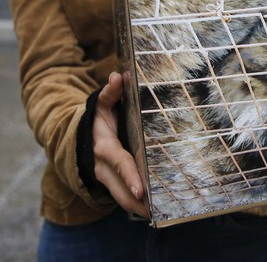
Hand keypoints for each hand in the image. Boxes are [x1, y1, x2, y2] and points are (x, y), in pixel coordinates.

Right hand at [93, 72, 148, 217]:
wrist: (78, 140)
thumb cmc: (98, 121)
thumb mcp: (101, 106)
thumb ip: (110, 93)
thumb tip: (118, 76)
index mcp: (105, 148)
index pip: (119, 163)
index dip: (129, 176)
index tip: (141, 191)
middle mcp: (104, 168)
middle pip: (121, 191)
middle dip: (138, 204)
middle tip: (157, 213)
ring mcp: (107, 180)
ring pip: (122, 201)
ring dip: (140, 210)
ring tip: (160, 216)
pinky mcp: (112, 186)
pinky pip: (124, 200)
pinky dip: (138, 208)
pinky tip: (156, 212)